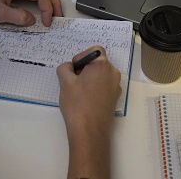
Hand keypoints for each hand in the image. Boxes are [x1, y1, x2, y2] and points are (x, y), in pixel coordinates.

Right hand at [56, 46, 120, 178]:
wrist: (89, 131)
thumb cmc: (77, 103)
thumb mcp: (65, 82)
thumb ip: (64, 68)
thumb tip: (69, 68)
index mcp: (102, 66)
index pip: (95, 50)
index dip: (82, 56)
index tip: (74, 70)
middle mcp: (113, 74)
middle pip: (98, 62)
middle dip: (84, 68)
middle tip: (73, 80)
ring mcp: (115, 87)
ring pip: (101, 75)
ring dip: (89, 79)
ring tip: (78, 92)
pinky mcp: (114, 99)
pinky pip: (104, 86)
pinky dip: (95, 88)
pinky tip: (85, 100)